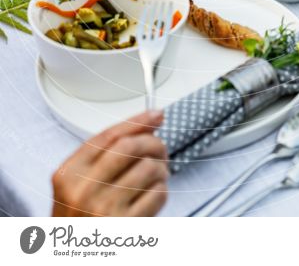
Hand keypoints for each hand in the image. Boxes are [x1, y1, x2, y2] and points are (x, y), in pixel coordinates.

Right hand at [52, 110, 168, 216]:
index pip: (109, 135)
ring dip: (161, 169)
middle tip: (161, 147)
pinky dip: (162, 191)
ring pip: (149, 168)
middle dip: (153, 142)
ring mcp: (104, 209)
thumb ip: (104, 154)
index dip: (137, 120)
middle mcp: (83, 190)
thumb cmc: (80, 220)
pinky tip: (154, 196)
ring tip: (157, 176)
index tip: (156, 114)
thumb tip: (147, 124)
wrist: (74, 259)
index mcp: (69, 174)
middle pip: (131, 147)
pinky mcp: (126, 227)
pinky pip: (158, 195)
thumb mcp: (77, 184)